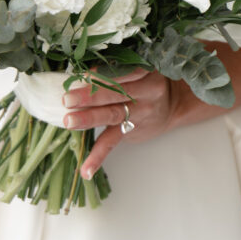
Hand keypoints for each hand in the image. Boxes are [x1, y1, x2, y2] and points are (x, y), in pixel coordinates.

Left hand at [61, 69, 179, 179]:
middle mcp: (144, 93)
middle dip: (90, 96)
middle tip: (68, 99)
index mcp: (145, 72)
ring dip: (89, 119)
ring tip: (69, 122)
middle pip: (114, 93)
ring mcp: (139, 114)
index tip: (82, 74)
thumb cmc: (146, 82)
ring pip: (112, 115)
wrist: (172, 107)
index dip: (102, 73)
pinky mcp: (132, 132)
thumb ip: (116, 70)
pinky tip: (86, 169)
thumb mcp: (140, 70)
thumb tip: (77, 71)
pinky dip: (98, 156)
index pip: (123, 72)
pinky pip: (113, 143)